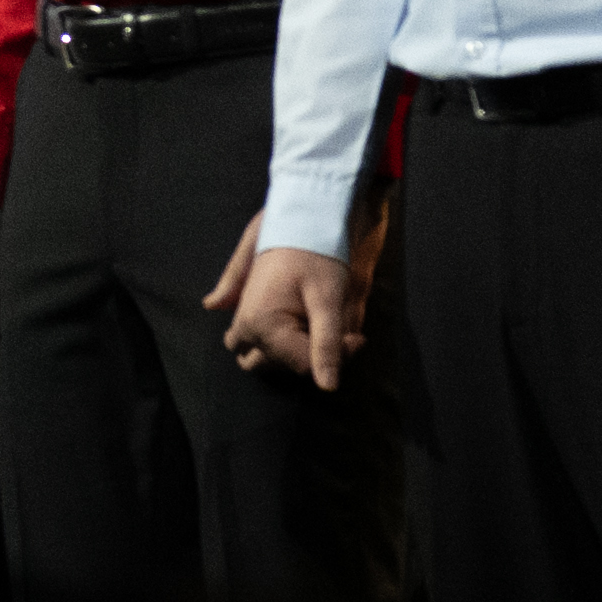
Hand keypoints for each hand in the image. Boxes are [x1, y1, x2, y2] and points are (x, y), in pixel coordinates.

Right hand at [209, 227, 365, 388]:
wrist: (303, 213)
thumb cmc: (318, 251)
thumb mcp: (328, 299)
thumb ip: (326, 345)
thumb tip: (327, 388)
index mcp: (260, 325)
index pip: (304, 366)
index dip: (337, 356)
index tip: (357, 337)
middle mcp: (245, 327)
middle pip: (281, 365)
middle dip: (311, 355)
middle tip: (339, 331)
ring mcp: (243, 319)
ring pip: (268, 356)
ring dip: (294, 350)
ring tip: (320, 325)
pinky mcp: (249, 310)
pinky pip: (263, 341)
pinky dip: (284, 339)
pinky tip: (306, 318)